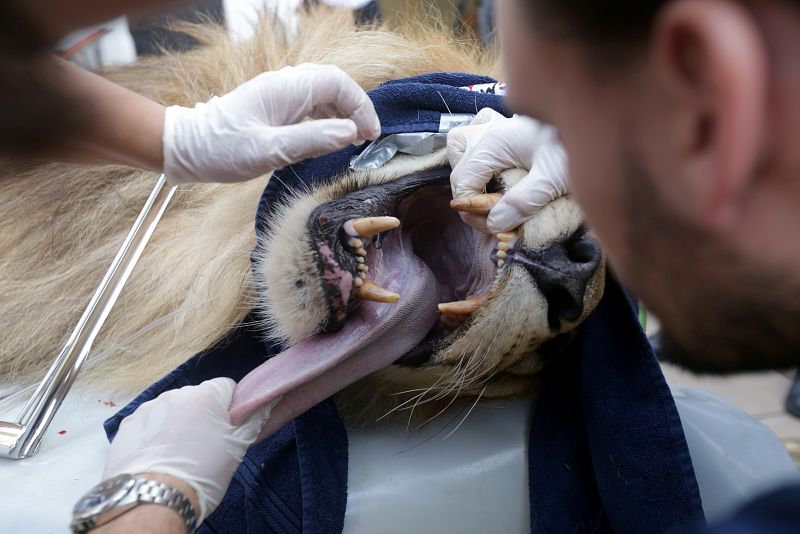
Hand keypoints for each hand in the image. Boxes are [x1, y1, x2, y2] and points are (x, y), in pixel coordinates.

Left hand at [103, 378, 274, 521]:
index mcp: (207, 395)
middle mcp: (177, 394)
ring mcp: (149, 408)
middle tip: (204, 446)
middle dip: (202, 416)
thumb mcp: (238, 448)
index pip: (226, 388)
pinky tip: (157, 460)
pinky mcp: (127, 426)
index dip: (230, 408)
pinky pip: (148, 425)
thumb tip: (266, 402)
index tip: (229, 429)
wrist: (154, 500)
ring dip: (176, 425)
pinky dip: (153, 436)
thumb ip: (253, 419)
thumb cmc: (202, 474)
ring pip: (171, 411)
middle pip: (197, 398)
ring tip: (177, 457)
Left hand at [163, 64, 380, 183]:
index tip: (368, 135)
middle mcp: (285, 85)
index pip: (338, 83)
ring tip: (352, 140)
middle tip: (365, 139)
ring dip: (343, 114)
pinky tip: (329, 138)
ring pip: (324, 94)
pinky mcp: (275, 107)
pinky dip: (327, 119)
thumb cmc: (222, 150)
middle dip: (355, 108)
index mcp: (286, 89)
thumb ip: (313, 140)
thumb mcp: (269, 150)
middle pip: (335, 85)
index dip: (360, 106)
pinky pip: (310, 105)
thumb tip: (350, 132)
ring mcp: (279, 95)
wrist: (186, 149)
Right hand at [447, 108, 568, 232]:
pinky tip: (495, 166)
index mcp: (493, 142)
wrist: (594, 120)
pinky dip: (478, 150)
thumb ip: (524, 201)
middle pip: (458, 168)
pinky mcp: (506, 126)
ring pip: (460, 145)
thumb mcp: (554, 178)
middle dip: (471, 197)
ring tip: (487, 190)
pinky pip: (477, 132)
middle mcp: (488, 130)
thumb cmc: (575, 146)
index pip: (463, 183)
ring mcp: (495, 125)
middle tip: (494, 215)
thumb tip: (494, 224)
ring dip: (467, 169)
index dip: (473, 210)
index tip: (497, 227)